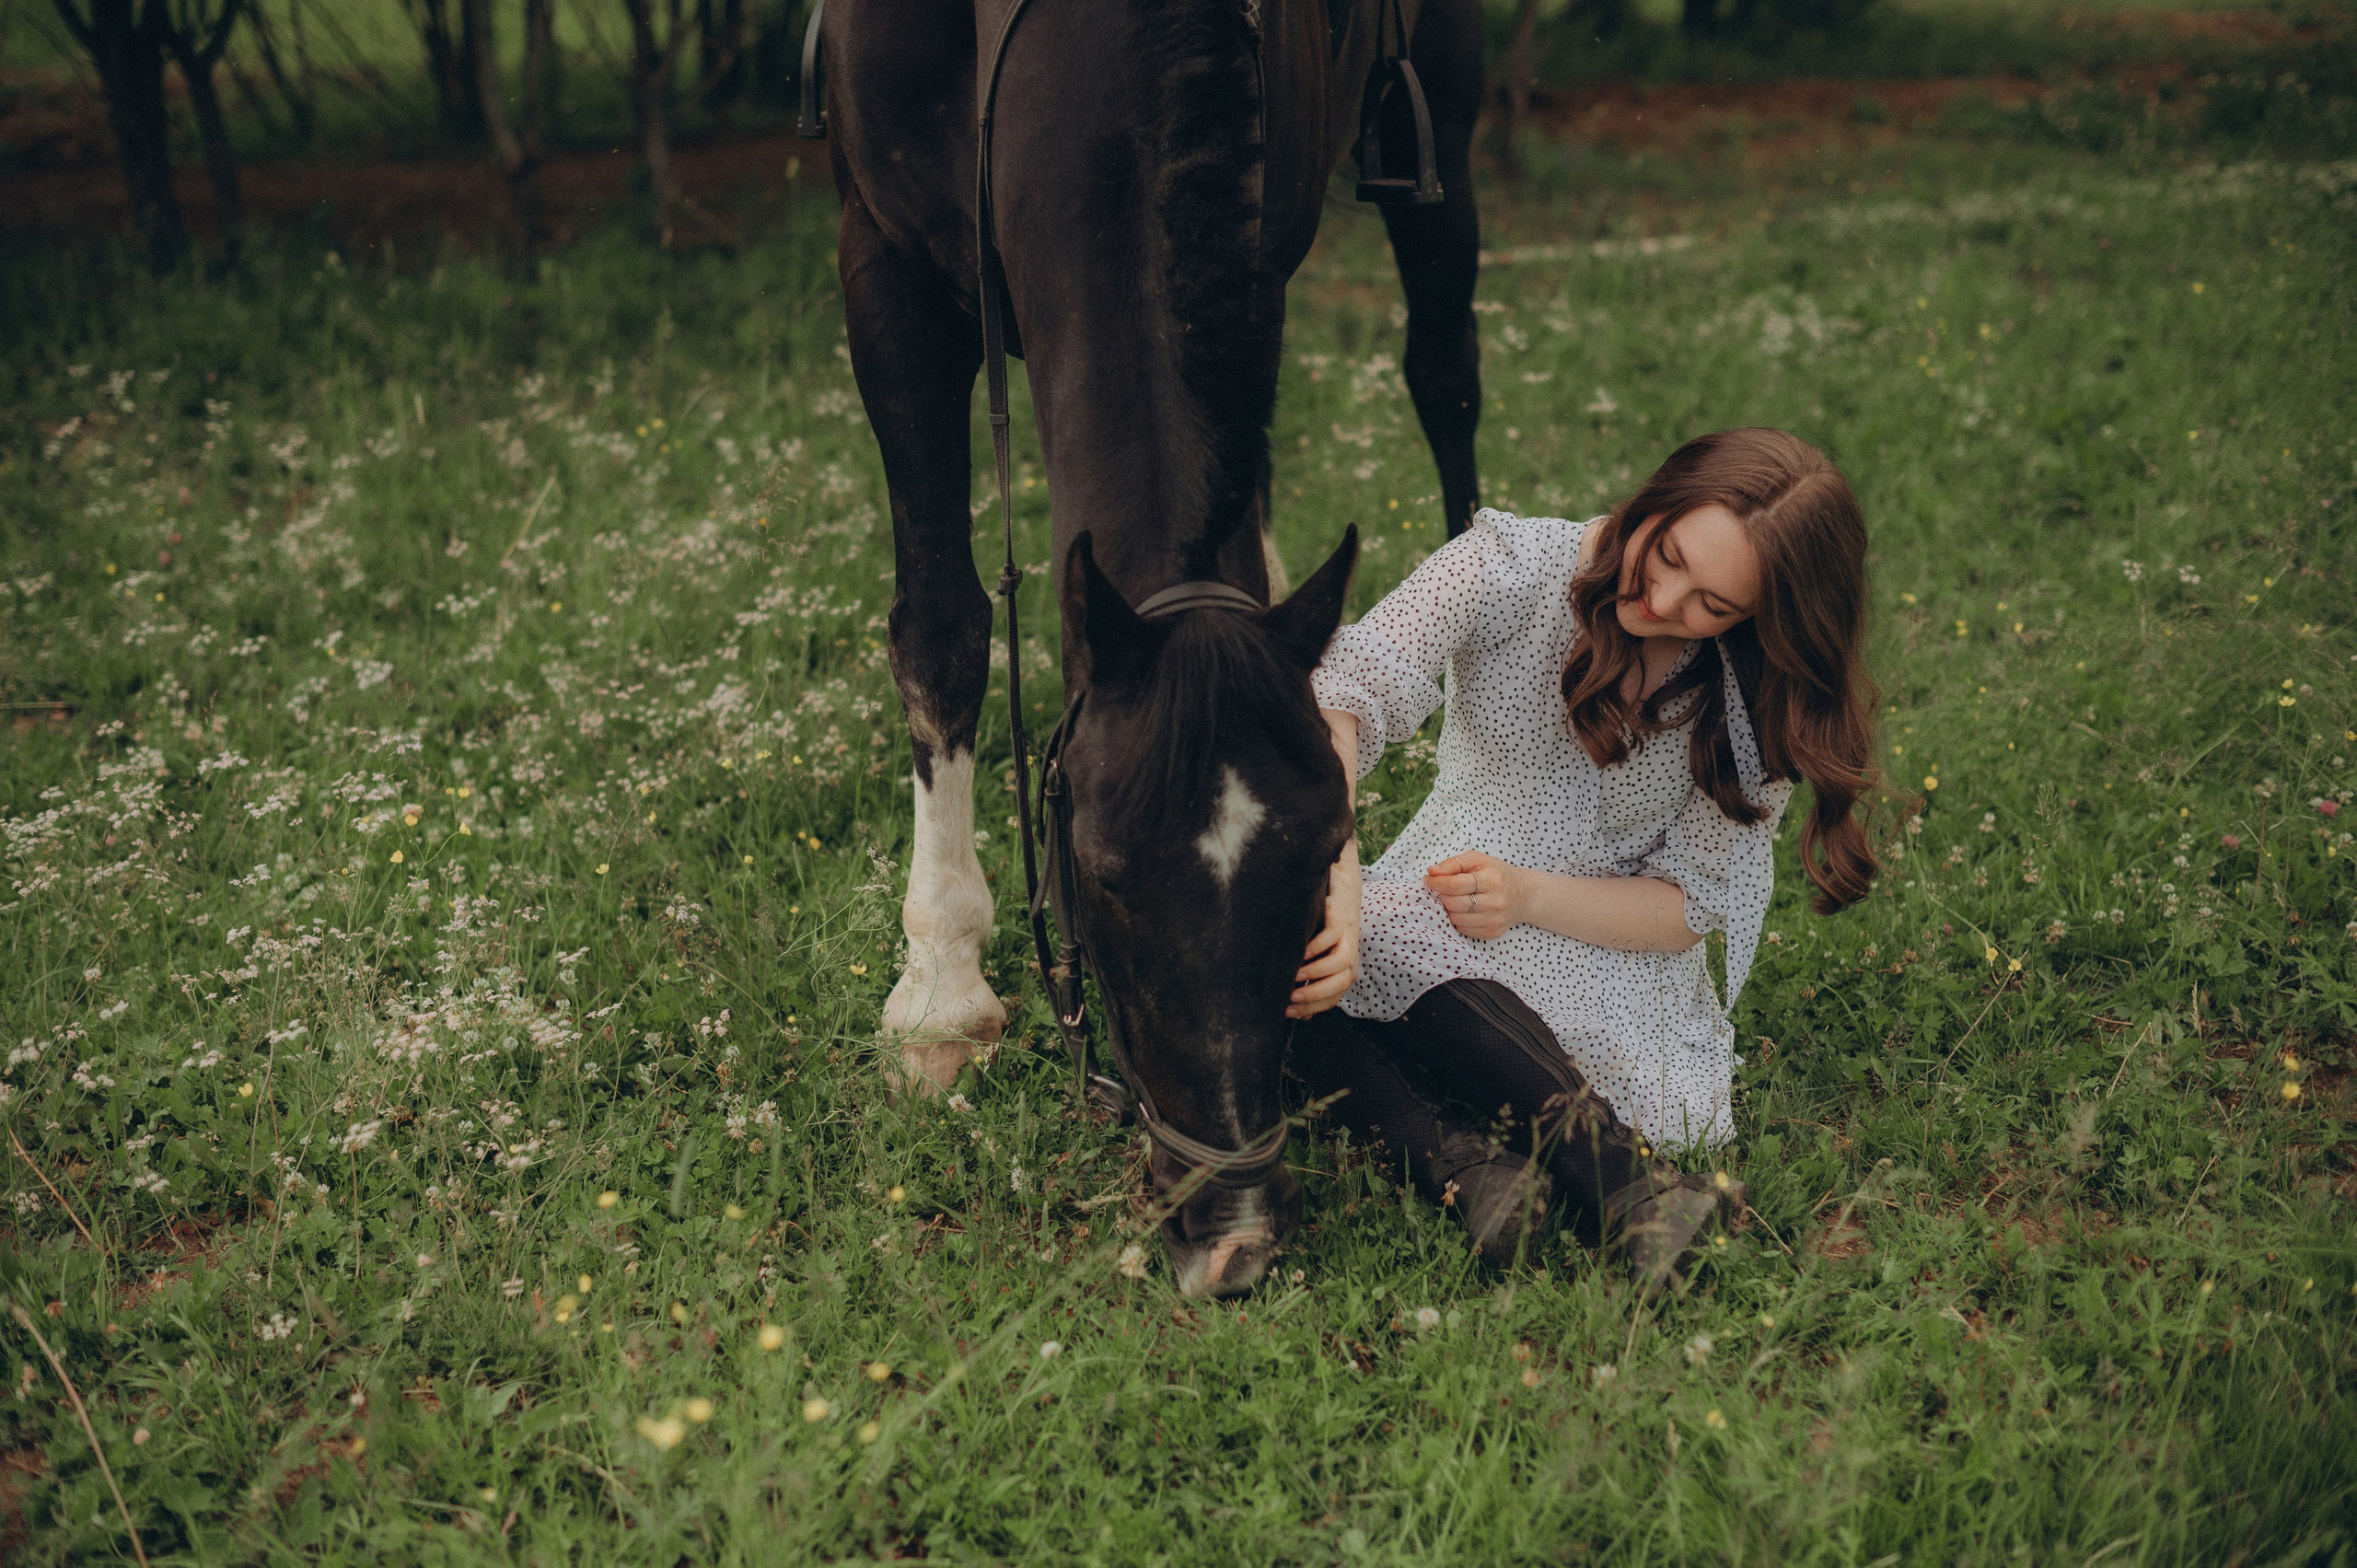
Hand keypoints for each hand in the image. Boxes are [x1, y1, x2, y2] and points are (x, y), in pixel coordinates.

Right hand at [1289, 841, 1360, 1018]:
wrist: (1340, 885)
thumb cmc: (1324, 923)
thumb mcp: (1318, 953)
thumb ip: (1312, 979)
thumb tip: (1302, 1014)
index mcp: (1344, 966)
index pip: (1334, 997)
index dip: (1314, 1007)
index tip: (1288, 1012)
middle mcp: (1349, 953)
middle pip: (1342, 983)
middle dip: (1317, 995)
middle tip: (1291, 1000)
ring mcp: (1347, 936)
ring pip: (1341, 963)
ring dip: (1318, 973)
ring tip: (1296, 976)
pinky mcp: (1340, 917)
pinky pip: (1332, 937)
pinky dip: (1317, 946)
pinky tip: (1301, 951)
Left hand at [1424, 850, 1522, 941]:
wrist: (1522, 895)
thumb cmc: (1496, 874)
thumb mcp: (1478, 860)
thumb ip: (1453, 863)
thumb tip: (1431, 871)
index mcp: (1492, 879)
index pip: (1454, 884)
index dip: (1436, 882)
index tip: (1428, 879)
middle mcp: (1495, 901)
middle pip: (1452, 903)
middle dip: (1442, 895)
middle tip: (1445, 889)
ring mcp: (1494, 919)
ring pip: (1455, 918)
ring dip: (1449, 908)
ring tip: (1456, 899)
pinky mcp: (1492, 932)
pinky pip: (1463, 929)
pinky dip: (1458, 919)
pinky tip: (1465, 910)